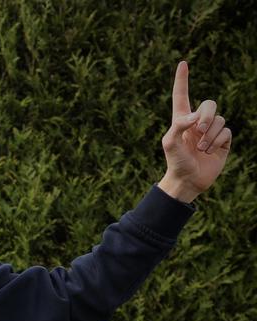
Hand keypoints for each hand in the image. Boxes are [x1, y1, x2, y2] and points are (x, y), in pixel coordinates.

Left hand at [157, 61, 230, 203]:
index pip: (182, 95)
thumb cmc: (175, 162)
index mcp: (181, 120)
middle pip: (209, 104)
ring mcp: (211, 131)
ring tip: (202, 149)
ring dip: (210, 135)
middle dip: (206, 116)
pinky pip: (226, 131)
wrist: (188, 181)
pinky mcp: (222, 141)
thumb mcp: (170, 143)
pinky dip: (218, 141)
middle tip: (198, 131)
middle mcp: (197, 123)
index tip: (183, 63)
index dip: (182, 80)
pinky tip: (211, 151)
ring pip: (219, 119)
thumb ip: (179, 125)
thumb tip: (195, 116)